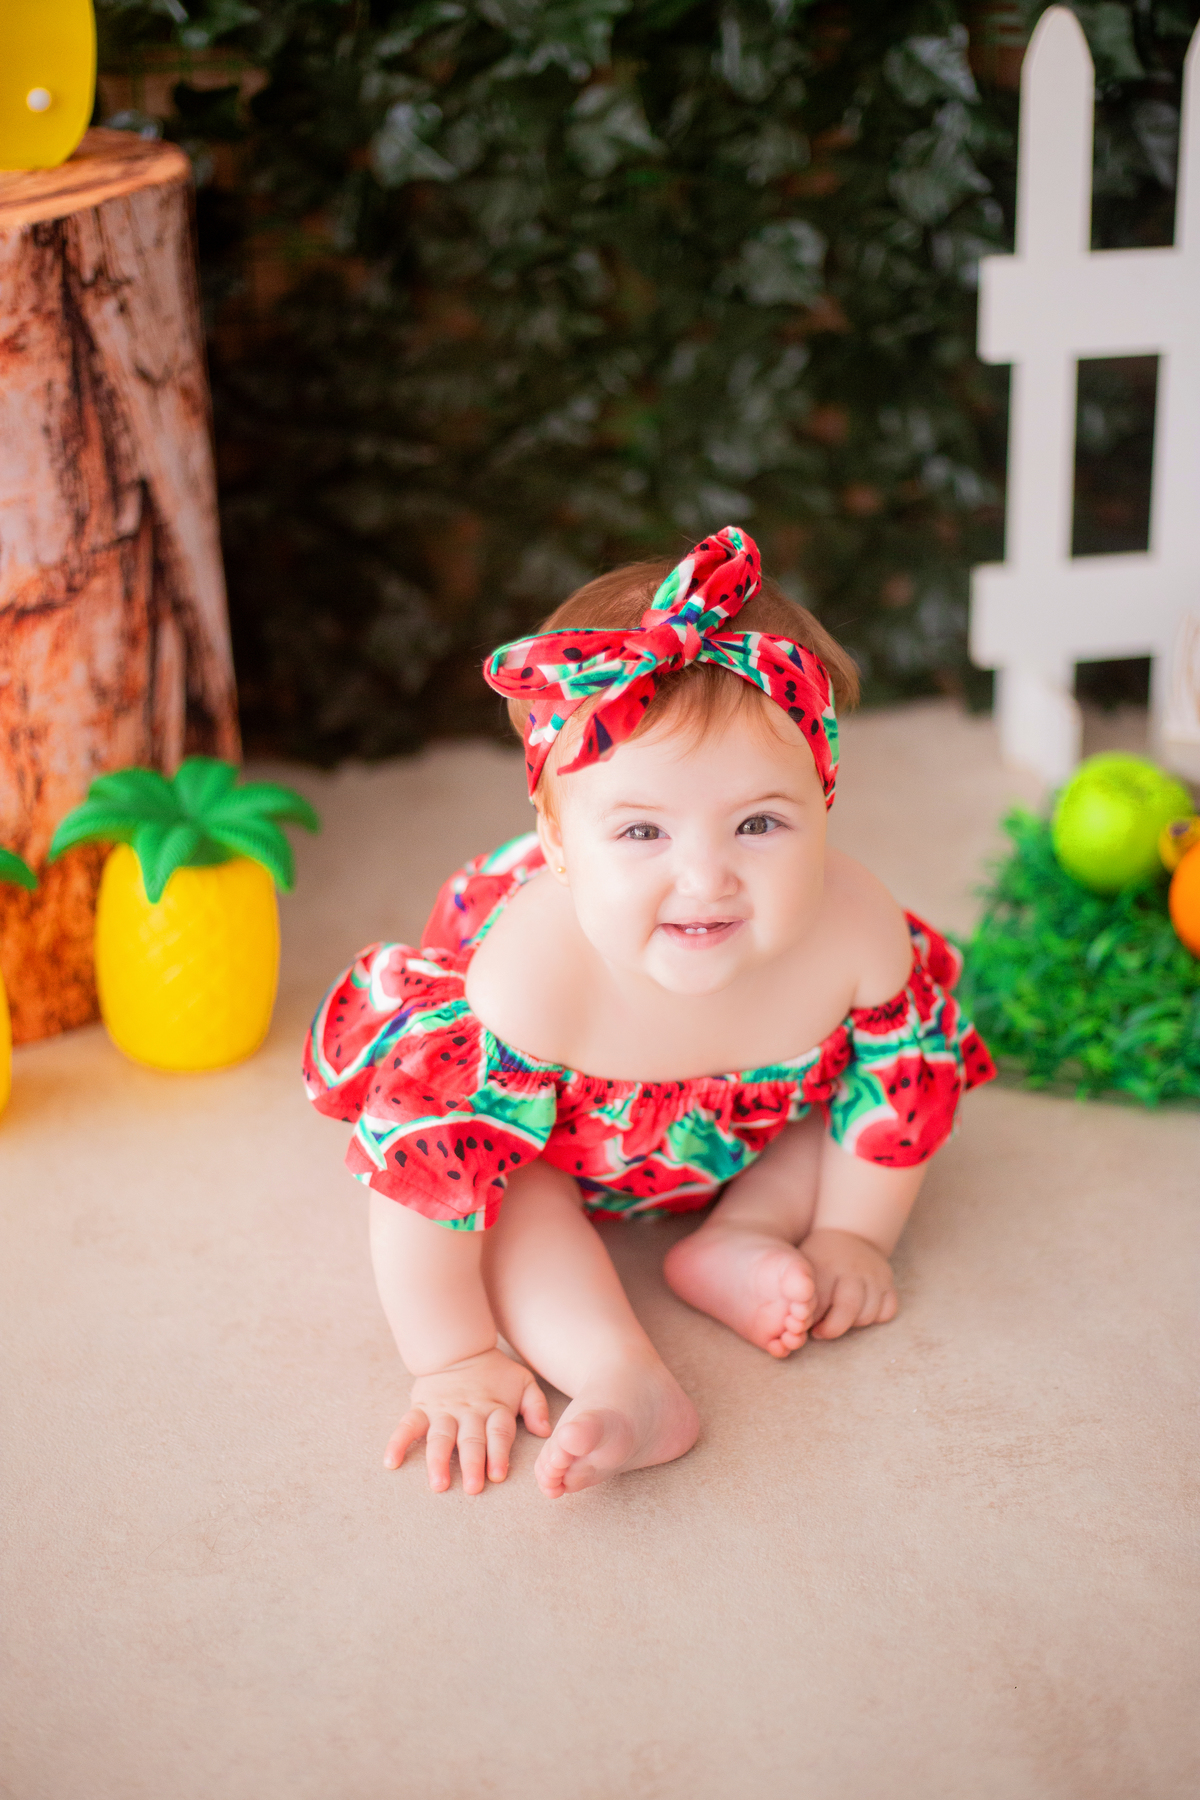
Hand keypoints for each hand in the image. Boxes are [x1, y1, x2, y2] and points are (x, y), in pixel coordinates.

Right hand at [385, 1347, 550, 1493]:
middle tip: (473, 1487)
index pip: (497, 1432)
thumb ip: (536, 1405)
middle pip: (470, 1439)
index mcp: (494, 1407)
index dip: (498, 1453)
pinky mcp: (422, 1408)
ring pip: (440, 1437)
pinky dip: (398, 1442)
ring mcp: (443, 1410)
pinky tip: (391, 1462)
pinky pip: (407, 1425)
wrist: (459, 1349)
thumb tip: (545, 1430)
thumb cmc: (494, 1373)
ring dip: (438, 1461)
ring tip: (439, 1483)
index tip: (497, 1475)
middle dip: (472, 1464)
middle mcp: (468, 1412)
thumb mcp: (523, 1381)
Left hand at [800, 1228, 897, 1340]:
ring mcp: (873, 1274)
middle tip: (822, 1331)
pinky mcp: (888, 1280)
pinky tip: (861, 1311)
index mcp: (826, 1265)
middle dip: (833, 1329)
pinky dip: (876, 1316)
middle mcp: (852, 1268)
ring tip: (840, 1317)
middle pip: (848, 1309)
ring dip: (854, 1323)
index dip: (812, 1320)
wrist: (847, 1233)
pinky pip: (888, 1310)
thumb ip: (800, 1294)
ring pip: (868, 1314)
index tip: (808, 1325)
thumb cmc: (819, 1258)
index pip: (819, 1302)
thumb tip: (797, 1328)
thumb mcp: (804, 1268)